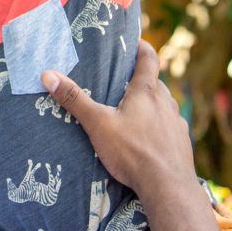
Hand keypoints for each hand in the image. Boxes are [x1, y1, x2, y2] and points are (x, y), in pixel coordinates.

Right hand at [40, 41, 194, 199]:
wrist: (169, 189)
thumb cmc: (133, 152)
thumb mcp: (98, 125)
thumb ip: (74, 100)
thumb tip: (48, 75)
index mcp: (146, 91)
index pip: (149, 58)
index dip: (142, 46)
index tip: (133, 41)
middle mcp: (166, 102)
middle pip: (154, 82)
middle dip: (139, 80)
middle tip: (121, 83)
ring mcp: (177, 123)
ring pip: (163, 105)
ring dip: (151, 104)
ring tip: (133, 113)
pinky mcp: (183, 143)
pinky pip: (170, 127)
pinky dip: (159, 127)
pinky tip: (148, 140)